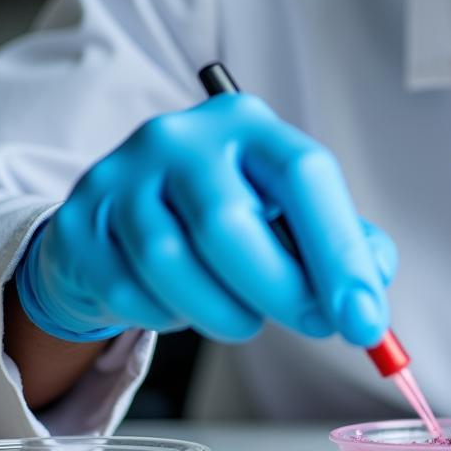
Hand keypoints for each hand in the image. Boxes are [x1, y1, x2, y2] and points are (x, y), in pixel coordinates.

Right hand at [15, 94, 395, 345]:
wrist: (122, 221)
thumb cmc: (223, 216)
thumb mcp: (288, 214)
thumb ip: (340, 245)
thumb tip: (370, 294)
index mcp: (248, 125)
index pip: (305, 175)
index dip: (341, 252)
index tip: (365, 320)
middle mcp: (181, 137)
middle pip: (232, 223)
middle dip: (284, 291)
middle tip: (316, 326)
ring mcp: (122, 174)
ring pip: (175, 264)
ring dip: (225, 314)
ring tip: (244, 318)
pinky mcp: (81, 221)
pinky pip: (131, 291)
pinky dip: (169, 316)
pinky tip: (183, 304)